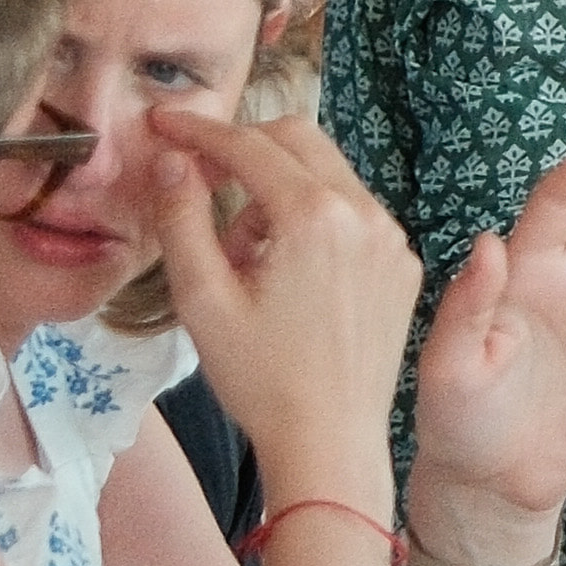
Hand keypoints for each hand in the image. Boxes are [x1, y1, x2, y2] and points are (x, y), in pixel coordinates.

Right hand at [128, 102, 426, 516]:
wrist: (330, 442)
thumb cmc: (261, 380)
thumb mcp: (202, 299)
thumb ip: (181, 218)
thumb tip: (172, 159)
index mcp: (313, 217)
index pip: (248, 145)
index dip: (199, 130)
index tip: (163, 123)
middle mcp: (364, 214)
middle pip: (296, 139)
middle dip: (243, 148)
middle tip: (197, 175)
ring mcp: (391, 238)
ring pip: (326, 174)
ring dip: (277, 187)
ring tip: (241, 252)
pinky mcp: (402, 264)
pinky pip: (352, 213)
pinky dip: (313, 218)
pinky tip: (283, 270)